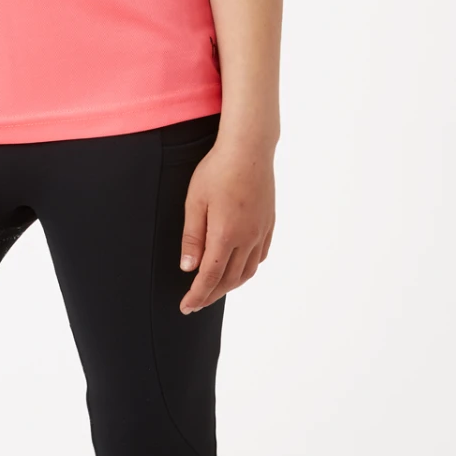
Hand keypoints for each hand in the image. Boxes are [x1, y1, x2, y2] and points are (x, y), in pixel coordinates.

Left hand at [178, 135, 275, 312]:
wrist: (249, 148)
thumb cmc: (217, 170)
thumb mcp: (195, 202)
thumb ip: (192, 237)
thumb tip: (189, 268)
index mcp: (226, 235)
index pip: (210, 276)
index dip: (197, 295)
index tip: (186, 307)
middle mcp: (248, 238)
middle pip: (230, 279)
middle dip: (211, 294)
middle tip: (195, 302)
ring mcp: (261, 231)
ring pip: (248, 271)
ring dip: (230, 285)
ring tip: (214, 288)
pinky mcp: (269, 223)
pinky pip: (260, 255)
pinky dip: (247, 268)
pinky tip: (238, 267)